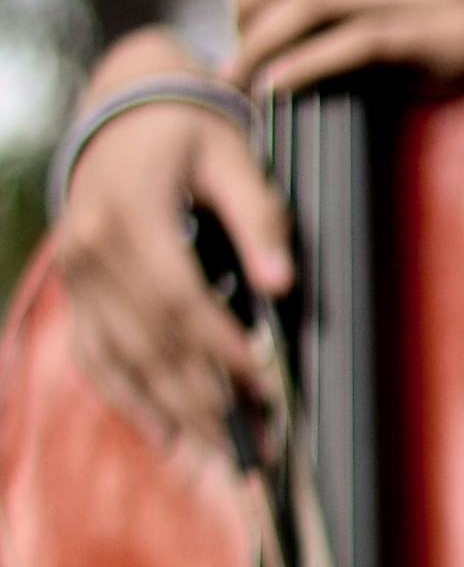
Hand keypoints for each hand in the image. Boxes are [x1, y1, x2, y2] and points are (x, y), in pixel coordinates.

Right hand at [48, 40, 298, 451]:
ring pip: (125, 359)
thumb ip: (260, 220)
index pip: (179, 299)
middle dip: (207, 399)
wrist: (123, 110)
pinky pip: (96, 355)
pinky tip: (167, 436)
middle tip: (258, 447)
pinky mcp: (79, 290)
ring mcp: (77, 273)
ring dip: (175, 412)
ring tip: (224, 456)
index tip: (265, 387)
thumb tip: (282, 284)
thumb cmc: (189, 133)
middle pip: (152, 341)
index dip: (222, 349)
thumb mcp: (233, 158)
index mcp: (129, 215)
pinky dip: (128, 399)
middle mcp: (91, 249)